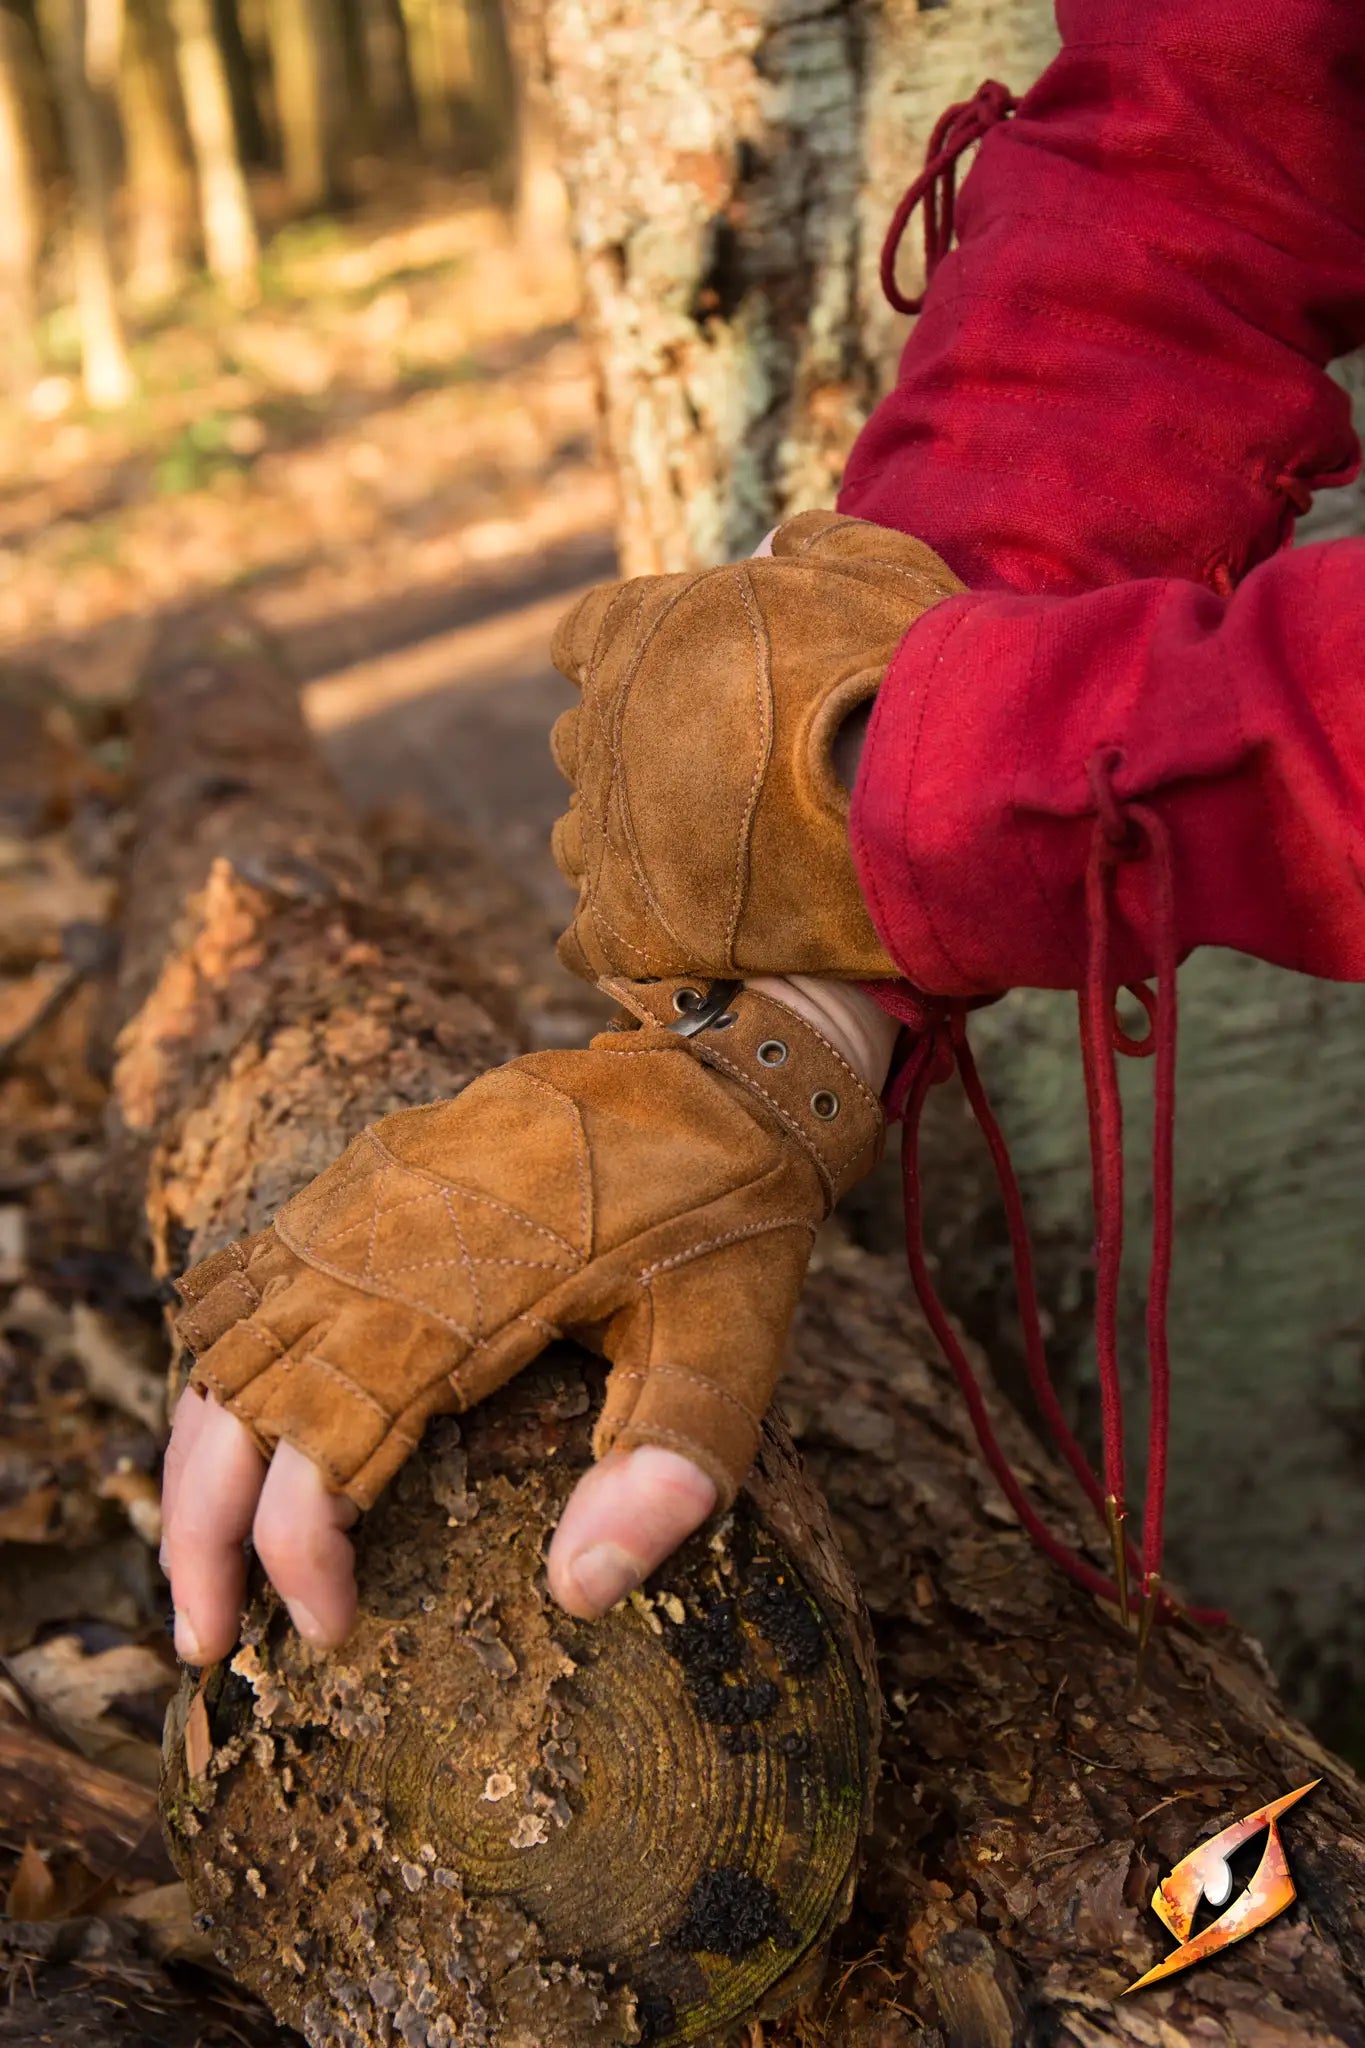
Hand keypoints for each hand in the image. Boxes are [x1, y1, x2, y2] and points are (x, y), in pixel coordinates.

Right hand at [161, 978, 881, 1659]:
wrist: (721, 1066)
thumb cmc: (727, 1219)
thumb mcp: (731, 1348)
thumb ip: (662, 1468)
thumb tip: (578, 1595)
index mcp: (458, 1303)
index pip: (324, 1453)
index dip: (301, 1556)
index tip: (331, 1633)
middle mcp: (377, 1249)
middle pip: (236, 1410)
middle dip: (202, 1538)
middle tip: (205, 1644)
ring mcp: (358, 1201)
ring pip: (224, 1347)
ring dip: (195, 1463)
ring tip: (195, 1567)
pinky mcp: (362, 1176)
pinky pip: (249, 1279)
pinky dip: (219, 1366)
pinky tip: (224, 1431)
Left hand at [549, 510, 960, 984]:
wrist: (928, 797)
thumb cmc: (907, 672)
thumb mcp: (877, 568)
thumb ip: (819, 547)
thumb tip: (786, 542)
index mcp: (640, 630)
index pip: (585, 636)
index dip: (630, 658)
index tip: (678, 679)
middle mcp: (604, 727)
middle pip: (582, 742)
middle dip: (632, 756)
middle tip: (714, 779)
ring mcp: (609, 829)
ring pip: (577, 839)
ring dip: (625, 845)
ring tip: (701, 864)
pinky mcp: (629, 922)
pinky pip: (588, 937)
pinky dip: (622, 936)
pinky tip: (672, 938)